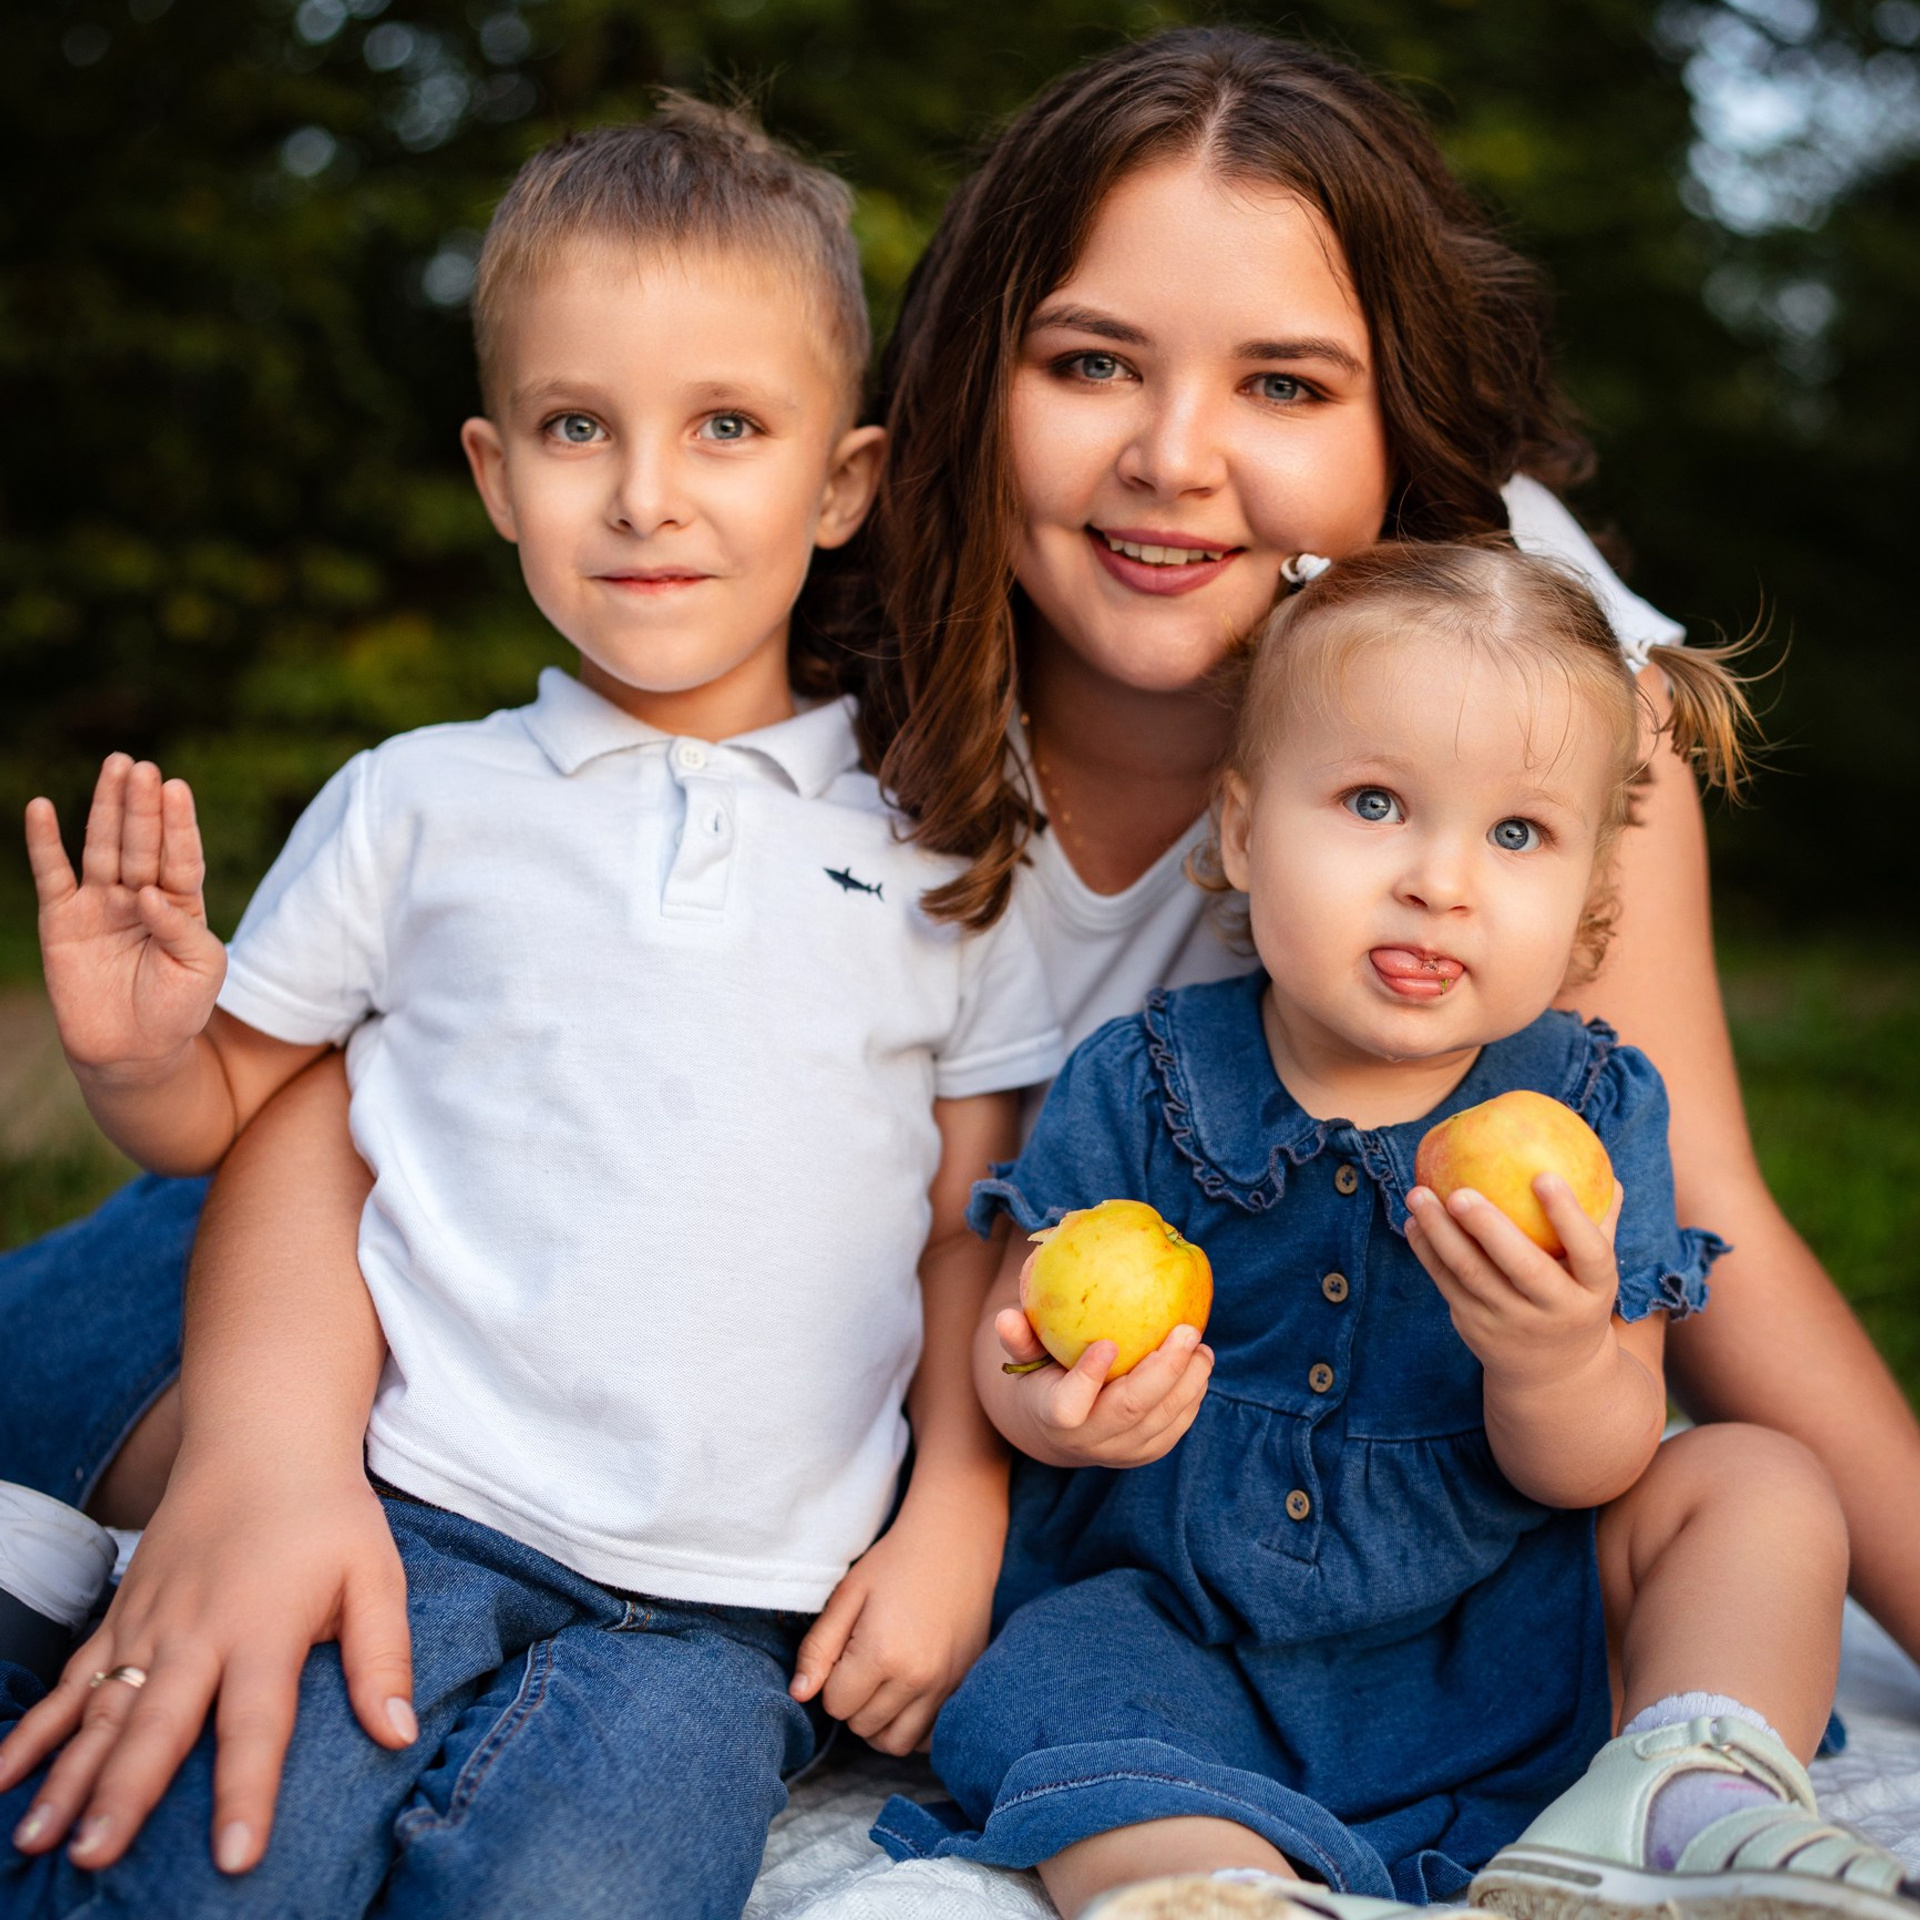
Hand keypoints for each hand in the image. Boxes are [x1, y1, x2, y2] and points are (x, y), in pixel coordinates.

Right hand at [0, 1459, 414, 1875]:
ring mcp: (147, 1624)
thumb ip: (385, 1657)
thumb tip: (400, 1735)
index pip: (256, 1723)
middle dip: (124, 1795)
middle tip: (94, 1858)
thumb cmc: (328, 1513)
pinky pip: (72, 1682)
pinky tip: (3, 1779)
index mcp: (263, 1627)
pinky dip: (34, 1730)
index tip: (234, 1855)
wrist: (262, 1439)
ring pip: (100, 1711)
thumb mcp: (377, 1574)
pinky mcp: (119, 1616)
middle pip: (156, 1723)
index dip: (246, 1790)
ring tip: (36, 1840)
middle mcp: (195, 1632)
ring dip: (65, 1777)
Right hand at [27, 755, 225, 1074]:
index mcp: (182, 903)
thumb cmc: (177, 1009)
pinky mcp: (62, 918)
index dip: (178, 824)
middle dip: (142, 806)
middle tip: (142, 766)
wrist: (133, 1051)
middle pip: (141, 843)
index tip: (176, 787)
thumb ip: (183, 930)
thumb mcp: (200, 971)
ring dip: (106, 808)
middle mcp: (141, 894)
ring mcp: (100, 903)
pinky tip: (42, 808)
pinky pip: (51, 874)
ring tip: (114, 767)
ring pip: (102, 847)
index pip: (181, 856)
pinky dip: (44, 842)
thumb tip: (151, 895)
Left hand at [787, 1490, 1000, 1754]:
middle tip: (860, 1662)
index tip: (844, 1650)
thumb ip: (819, 1648)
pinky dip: (912, 1727)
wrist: (955, 1540)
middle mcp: (918, 1679)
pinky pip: (930, 1736)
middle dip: (852, 1702)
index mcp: (883, 1654)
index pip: (836, 1705)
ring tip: (879, 1685)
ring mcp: (946, 1685)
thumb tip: (798, 1694)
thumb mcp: (848, 1595)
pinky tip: (905, 1696)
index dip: (831, 1680)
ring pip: (896, 1743)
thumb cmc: (895, 1562)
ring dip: (879, 1722)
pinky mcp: (965, 1684)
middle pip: (864, 1727)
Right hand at [994, 1303, 1211, 1469]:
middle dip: (1163, 1370)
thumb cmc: (1043, 1374)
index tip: (1108, 1342)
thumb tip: (1006, 1315)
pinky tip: (1200, 1363)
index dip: (1087, 1378)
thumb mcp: (1027, 1357)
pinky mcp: (1146, 1454)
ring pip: (1161, 1420)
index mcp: (1053, 1416)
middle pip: (1129, 1410)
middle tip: (1186, 1330)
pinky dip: (1192, 1395)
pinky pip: (1175, 1427)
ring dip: (1188, 1381)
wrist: (1062, 1427)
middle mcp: (1087, 1442)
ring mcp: (1120, 1453)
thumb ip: (1020, 1338)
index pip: (1068, 1406)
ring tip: (1200, 1345)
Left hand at [1405, 1175, 1624, 1389]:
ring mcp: (1511, 1323)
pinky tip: (1414, 1221)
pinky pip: (1447, 1283)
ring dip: (1440, 1232)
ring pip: (1471, 1274)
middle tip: (1460, 1191)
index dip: (1569, 1216)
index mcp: (1594, 1291)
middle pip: (1522, 1267)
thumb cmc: (1576, 1298)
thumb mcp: (1596, 1273)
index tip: (1545, 1175)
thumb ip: (1599, 1222)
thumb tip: (1602, 1168)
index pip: (1589, 1253)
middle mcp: (1554, 1310)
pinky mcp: (1476, 1327)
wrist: (1554, 1373)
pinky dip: (1427, 1250)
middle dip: (1488, 1227)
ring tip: (1419, 1194)